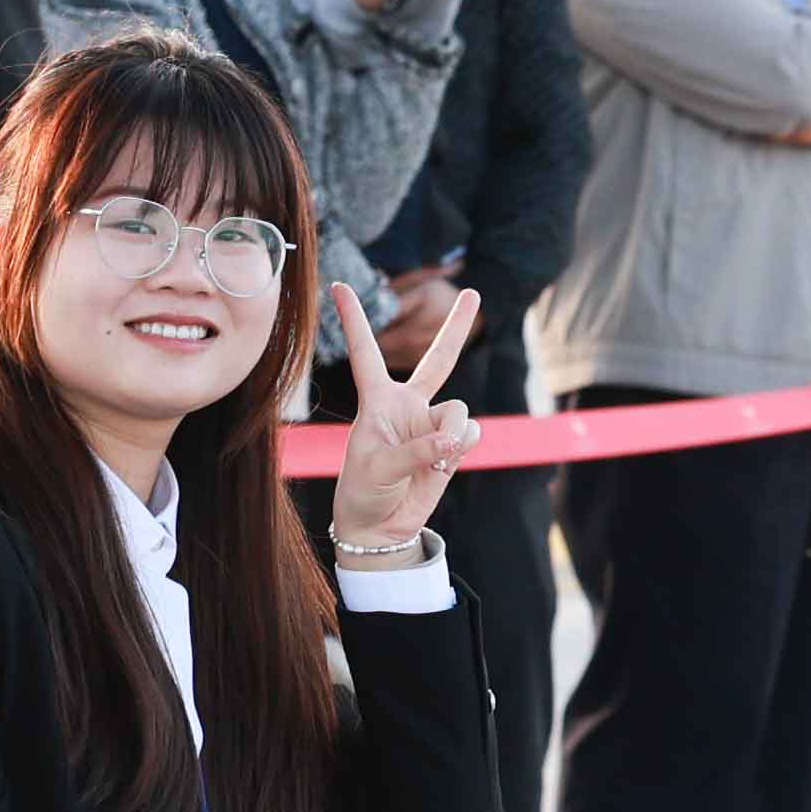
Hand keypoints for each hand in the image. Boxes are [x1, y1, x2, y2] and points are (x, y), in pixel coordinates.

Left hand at [322, 279, 478, 550]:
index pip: (365, 352)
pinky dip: (461, 448)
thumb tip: (454, 439)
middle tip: (472, 292)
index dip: (353, 319)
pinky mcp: (453, 445)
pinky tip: (444, 464)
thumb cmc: (364, 491)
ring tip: (434, 458)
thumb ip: (417, 452)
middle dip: (456, 326)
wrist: (380, 526)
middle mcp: (408, 405)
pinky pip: (470, 434)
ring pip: (459, 411)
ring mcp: (433, 423)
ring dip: (451, 434)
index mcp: (376, 401)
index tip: (337, 284)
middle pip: (438, 359)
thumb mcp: (378, 469)